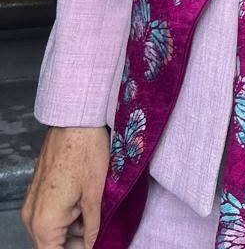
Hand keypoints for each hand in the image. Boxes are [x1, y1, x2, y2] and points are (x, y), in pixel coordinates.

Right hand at [22, 127, 109, 248]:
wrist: (75, 120)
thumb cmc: (86, 152)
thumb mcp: (96, 196)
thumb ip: (93, 229)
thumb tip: (96, 246)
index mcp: (44, 223)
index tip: (93, 246)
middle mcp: (32, 217)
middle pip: (53, 246)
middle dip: (77, 243)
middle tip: (100, 234)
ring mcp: (33, 204)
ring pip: (53, 231)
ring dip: (74, 230)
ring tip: (98, 215)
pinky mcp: (38, 192)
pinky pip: (51, 215)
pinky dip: (68, 215)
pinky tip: (88, 204)